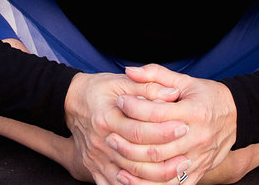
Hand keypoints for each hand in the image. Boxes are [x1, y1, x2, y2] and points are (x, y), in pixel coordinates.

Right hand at [64, 71, 191, 184]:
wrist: (71, 102)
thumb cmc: (99, 90)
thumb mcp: (121, 82)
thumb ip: (147, 87)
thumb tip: (173, 93)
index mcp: (106, 119)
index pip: (138, 130)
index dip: (163, 130)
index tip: (184, 126)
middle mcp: (100, 142)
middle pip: (135, 158)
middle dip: (164, 158)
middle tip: (187, 155)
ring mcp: (96, 159)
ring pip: (128, 178)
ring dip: (154, 178)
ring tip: (177, 172)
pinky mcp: (94, 170)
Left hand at [112, 65, 237, 184]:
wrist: (237, 117)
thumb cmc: (207, 96)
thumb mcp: (185, 81)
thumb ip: (156, 74)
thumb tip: (129, 70)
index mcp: (194, 112)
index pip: (158, 113)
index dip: (135, 107)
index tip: (120, 101)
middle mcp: (198, 138)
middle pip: (157, 146)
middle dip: (129, 141)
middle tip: (110, 134)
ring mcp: (199, 158)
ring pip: (162, 171)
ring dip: (135, 168)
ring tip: (116, 159)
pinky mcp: (199, 172)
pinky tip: (132, 180)